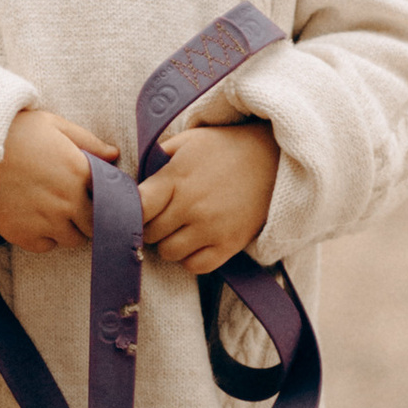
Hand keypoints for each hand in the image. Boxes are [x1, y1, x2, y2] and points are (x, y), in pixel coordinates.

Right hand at [0, 105, 120, 251]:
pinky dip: (45, 238)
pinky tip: (34, 220)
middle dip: (88, 216)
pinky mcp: (25, 235)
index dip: (104, 197)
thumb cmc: (12, 132)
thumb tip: (114, 155)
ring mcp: (47, 221)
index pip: (110, 198)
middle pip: (94, 224)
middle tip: (74, 205)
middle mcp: (68, 201)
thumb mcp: (53, 125)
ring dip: (68, 229)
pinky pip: (47, 246)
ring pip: (73, 239)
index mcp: (79, 172)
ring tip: (52, 212)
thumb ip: (88, 141)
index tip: (95, 193)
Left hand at [137, 117, 279, 275]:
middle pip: (150, 233)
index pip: (138, 207)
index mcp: (176, 178)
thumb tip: (136, 175)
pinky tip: (196, 243)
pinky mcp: (229, 244)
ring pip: (169, 252)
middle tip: (164, 218)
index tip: (143, 208)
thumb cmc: (227, 148)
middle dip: (152, 227)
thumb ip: (159, 155)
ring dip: (170, 244)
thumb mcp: (190, 140)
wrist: (274, 159)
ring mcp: (210, 227)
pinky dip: (190, 258)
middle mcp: (190, 206)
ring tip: (180, 230)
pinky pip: (195, 266)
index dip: (134, 210)